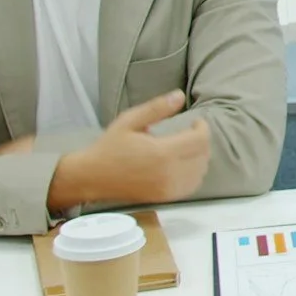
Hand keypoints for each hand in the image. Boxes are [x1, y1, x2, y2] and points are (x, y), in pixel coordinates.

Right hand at [48, 90, 211, 212]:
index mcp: (162, 153)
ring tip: (187, 147)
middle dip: (202, 141)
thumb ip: (157, 108)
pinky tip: (183, 164)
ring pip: (201, 172)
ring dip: (200, 157)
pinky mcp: (165, 199)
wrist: (91, 177)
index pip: (200, 140)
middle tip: (190, 132)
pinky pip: (191, 186)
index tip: (195, 121)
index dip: (203, 128)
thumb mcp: (130, 121)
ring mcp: (168, 189)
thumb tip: (180, 95)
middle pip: (203, 156)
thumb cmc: (109, 147)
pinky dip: (194, 174)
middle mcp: (169, 174)